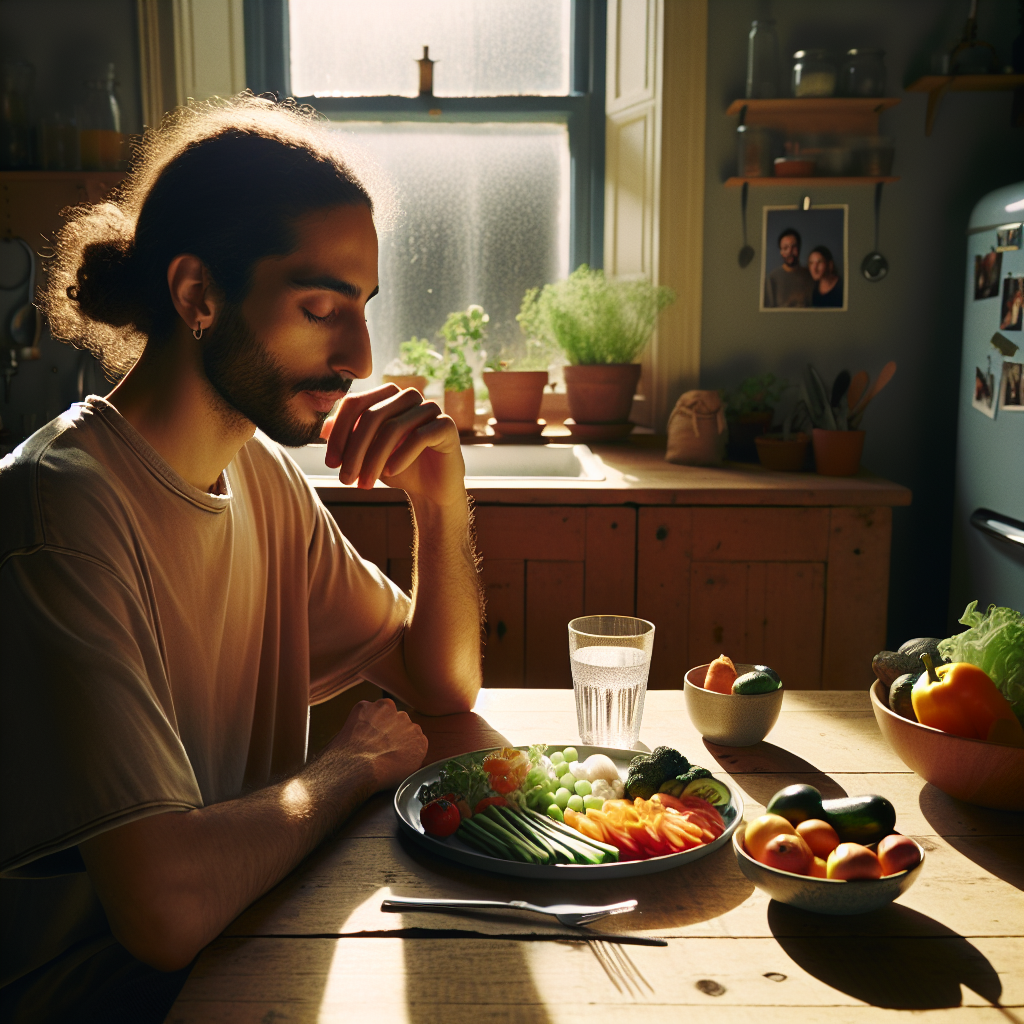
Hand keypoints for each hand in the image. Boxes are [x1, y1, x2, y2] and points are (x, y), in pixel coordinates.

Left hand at [323, 385, 464, 505]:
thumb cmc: (397, 468)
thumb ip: (346, 438)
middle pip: (371, 416)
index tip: (330, 463)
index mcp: (386, 395)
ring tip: (363, 484)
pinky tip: (390, 474)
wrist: (432, 490)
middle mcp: (408, 396)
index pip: (354, 404)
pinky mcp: (446, 425)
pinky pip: (418, 437)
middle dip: (354, 451)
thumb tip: (322, 429)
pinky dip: (400, 457)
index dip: (338, 434)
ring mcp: (429, 408)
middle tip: (345, 479)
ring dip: (373, 460)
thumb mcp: (365, 453)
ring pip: (392, 428)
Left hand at [325, 698, 428, 792]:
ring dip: (376, 720)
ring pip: (382, 711)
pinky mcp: (367, 706)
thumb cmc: (378, 775)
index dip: (399, 741)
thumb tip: (405, 755)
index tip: (391, 748)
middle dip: (390, 729)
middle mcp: (406, 721)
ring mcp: (386, 710)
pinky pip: (364, 710)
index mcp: (418, 739)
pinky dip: (360, 718)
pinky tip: (356, 733)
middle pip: (398, 721)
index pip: (411, 736)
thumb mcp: (404, 775)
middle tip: (377, 743)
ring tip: (365, 738)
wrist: (357, 767)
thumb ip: (411, 758)